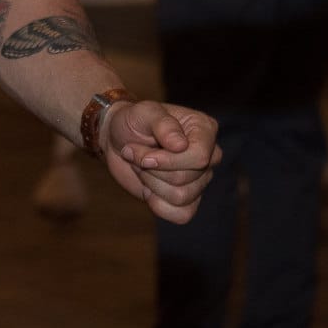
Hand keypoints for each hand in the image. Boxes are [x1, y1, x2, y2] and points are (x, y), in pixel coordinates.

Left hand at [96, 100, 220, 223]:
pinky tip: (149, 190)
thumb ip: (162, 124)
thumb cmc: (133, 122)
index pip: (199, 157)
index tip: (143, 156)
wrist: (118, 141)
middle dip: (152, 169)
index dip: (168, 161)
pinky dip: (158, 205)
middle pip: (186, 178)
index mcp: (205, 129)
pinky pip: (182, 215)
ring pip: (181, 197)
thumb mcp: (143, 113)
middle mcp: (209, 155)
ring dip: (151, 184)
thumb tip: (181, 145)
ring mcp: (201, 179)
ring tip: (142, 167)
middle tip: (135, 154)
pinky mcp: (189, 200)